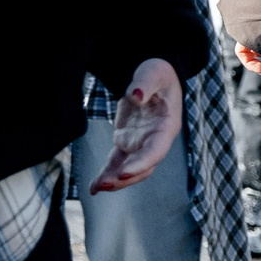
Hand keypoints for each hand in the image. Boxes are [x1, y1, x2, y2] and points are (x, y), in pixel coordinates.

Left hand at [88, 59, 180, 191]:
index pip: (155, 151)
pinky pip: (116, 163)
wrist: (152, 75)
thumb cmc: (158, 72)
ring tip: (96, 188)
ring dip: (114, 181)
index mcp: (166, 126)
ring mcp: (140, 144)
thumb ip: (145, 83)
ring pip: (128, 169)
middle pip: (143, 167)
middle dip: (125, 178)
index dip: (141, 164)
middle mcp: (155, 140)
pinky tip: (94, 187)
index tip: (123, 172)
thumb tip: (135, 95)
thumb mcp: (154, 72)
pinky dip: (106, 174)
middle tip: (104, 184)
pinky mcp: (126, 143)